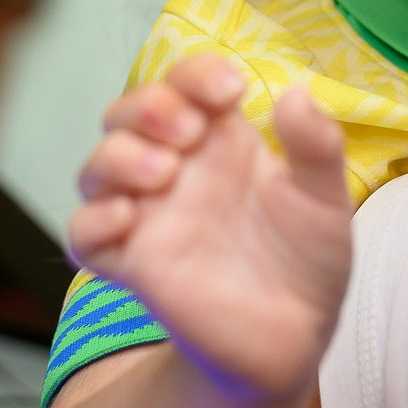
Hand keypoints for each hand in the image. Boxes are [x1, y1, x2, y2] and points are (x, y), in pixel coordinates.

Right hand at [69, 55, 352, 407]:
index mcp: (222, 140)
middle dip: (147, 105)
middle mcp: (179, 168)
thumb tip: (295, 93)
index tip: (230, 91)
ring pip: (97, 166)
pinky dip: (92, 220)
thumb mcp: (326, 196)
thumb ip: (316, 146)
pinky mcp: (133, 264)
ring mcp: (151, 215)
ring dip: (120, 156)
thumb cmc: (309, 255)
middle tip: (190, 130)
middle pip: (128, 113)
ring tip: (165, 172)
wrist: (297, 333)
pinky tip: (129, 218)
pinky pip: (82, 234)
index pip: (187, 83)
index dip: (197, 74)